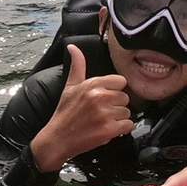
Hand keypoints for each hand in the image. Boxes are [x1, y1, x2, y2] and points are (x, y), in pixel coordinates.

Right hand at [31, 44, 132, 170]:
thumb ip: (77, 65)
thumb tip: (72, 47)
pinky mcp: (109, 130)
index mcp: (92, 84)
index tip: (106, 98)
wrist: (57, 139)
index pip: (120, 81)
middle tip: (103, 112)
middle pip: (125, 97)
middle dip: (116, 106)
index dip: (114, 91)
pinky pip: (128, 125)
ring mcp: (104, 114)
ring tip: (103, 121)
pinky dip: (122, 129)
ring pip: (127, 112)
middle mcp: (99, 97)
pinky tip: (109, 129)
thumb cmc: (65, 113)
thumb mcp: (70, 86)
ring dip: (119, 119)